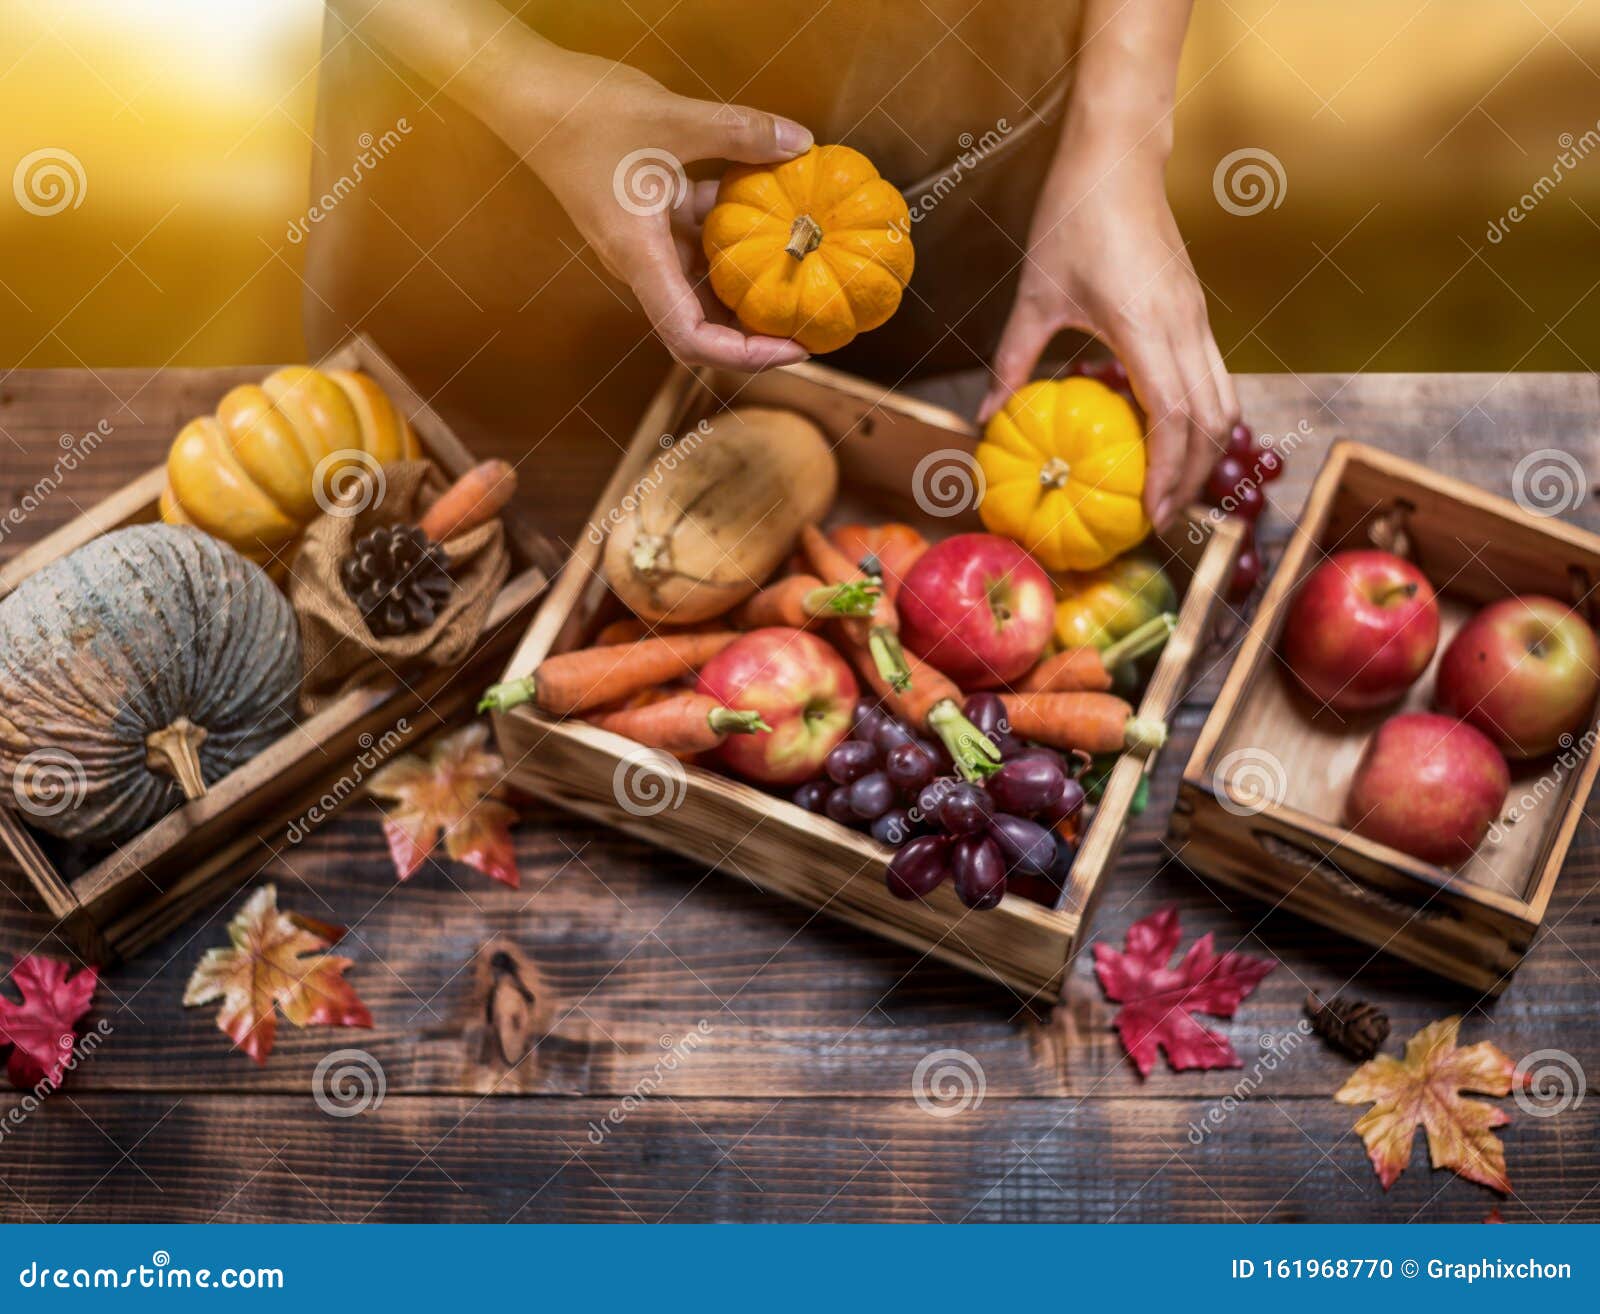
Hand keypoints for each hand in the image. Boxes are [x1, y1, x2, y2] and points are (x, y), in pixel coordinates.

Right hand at [524, 57, 813, 371]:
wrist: (527, 92)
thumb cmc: (581, 111)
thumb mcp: (668, 117)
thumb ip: (737, 132)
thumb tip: (800, 142)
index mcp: (640, 258)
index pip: (691, 338)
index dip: (745, 355)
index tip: (794, 347)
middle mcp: (643, 262)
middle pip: (702, 326)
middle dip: (755, 333)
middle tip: (811, 320)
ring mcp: (646, 241)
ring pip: (703, 284)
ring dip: (748, 284)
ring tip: (805, 273)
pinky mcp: (649, 216)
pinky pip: (698, 240)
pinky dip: (734, 233)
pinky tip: (775, 209)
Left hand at [979, 146, 1237, 528]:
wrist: (1117, 158)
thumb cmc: (1072, 218)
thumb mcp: (1034, 297)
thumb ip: (1014, 362)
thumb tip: (986, 420)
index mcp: (1146, 326)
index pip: (1174, 417)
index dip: (1167, 472)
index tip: (1150, 514)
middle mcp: (1184, 326)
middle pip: (1212, 421)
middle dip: (1193, 477)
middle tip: (1161, 519)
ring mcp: (1197, 318)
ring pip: (1224, 401)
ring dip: (1205, 452)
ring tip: (1172, 489)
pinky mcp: (1196, 311)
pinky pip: (1212, 378)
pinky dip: (1201, 419)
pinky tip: (1168, 440)